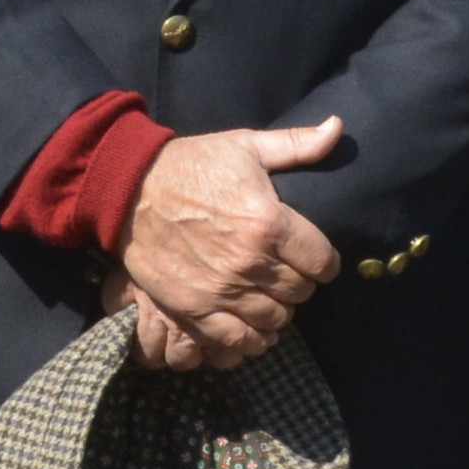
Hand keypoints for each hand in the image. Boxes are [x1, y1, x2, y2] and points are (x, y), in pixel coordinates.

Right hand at [119, 117, 342, 371]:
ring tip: (269, 295)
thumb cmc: (192, 164)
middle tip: (287, 272)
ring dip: (278, 309)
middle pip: (300, 293)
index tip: (315, 257)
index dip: (324, 261)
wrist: (131, 188)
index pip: (323, 261)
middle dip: (300, 283)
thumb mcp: (246, 145)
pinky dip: (253, 339)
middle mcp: (249, 262)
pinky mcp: (194, 309)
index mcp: (268, 222)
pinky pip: (238, 340)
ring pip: (275, 319)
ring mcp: (221, 290)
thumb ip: (297, 144)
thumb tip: (338, 128)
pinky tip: (254, 326)